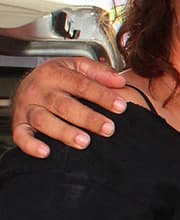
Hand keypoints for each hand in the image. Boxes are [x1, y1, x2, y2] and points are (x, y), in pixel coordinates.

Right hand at [12, 58, 126, 156]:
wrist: (26, 85)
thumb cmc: (58, 78)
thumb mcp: (77, 67)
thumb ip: (99, 72)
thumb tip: (120, 82)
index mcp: (54, 73)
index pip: (81, 84)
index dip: (102, 96)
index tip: (121, 107)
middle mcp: (39, 90)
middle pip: (64, 105)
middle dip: (88, 118)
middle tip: (108, 128)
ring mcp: (28, 108)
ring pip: (44, 120)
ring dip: (64, 132)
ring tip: (84, 142)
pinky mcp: (19, 124)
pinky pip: (21, 136)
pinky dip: (31, 145)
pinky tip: (46, 152)